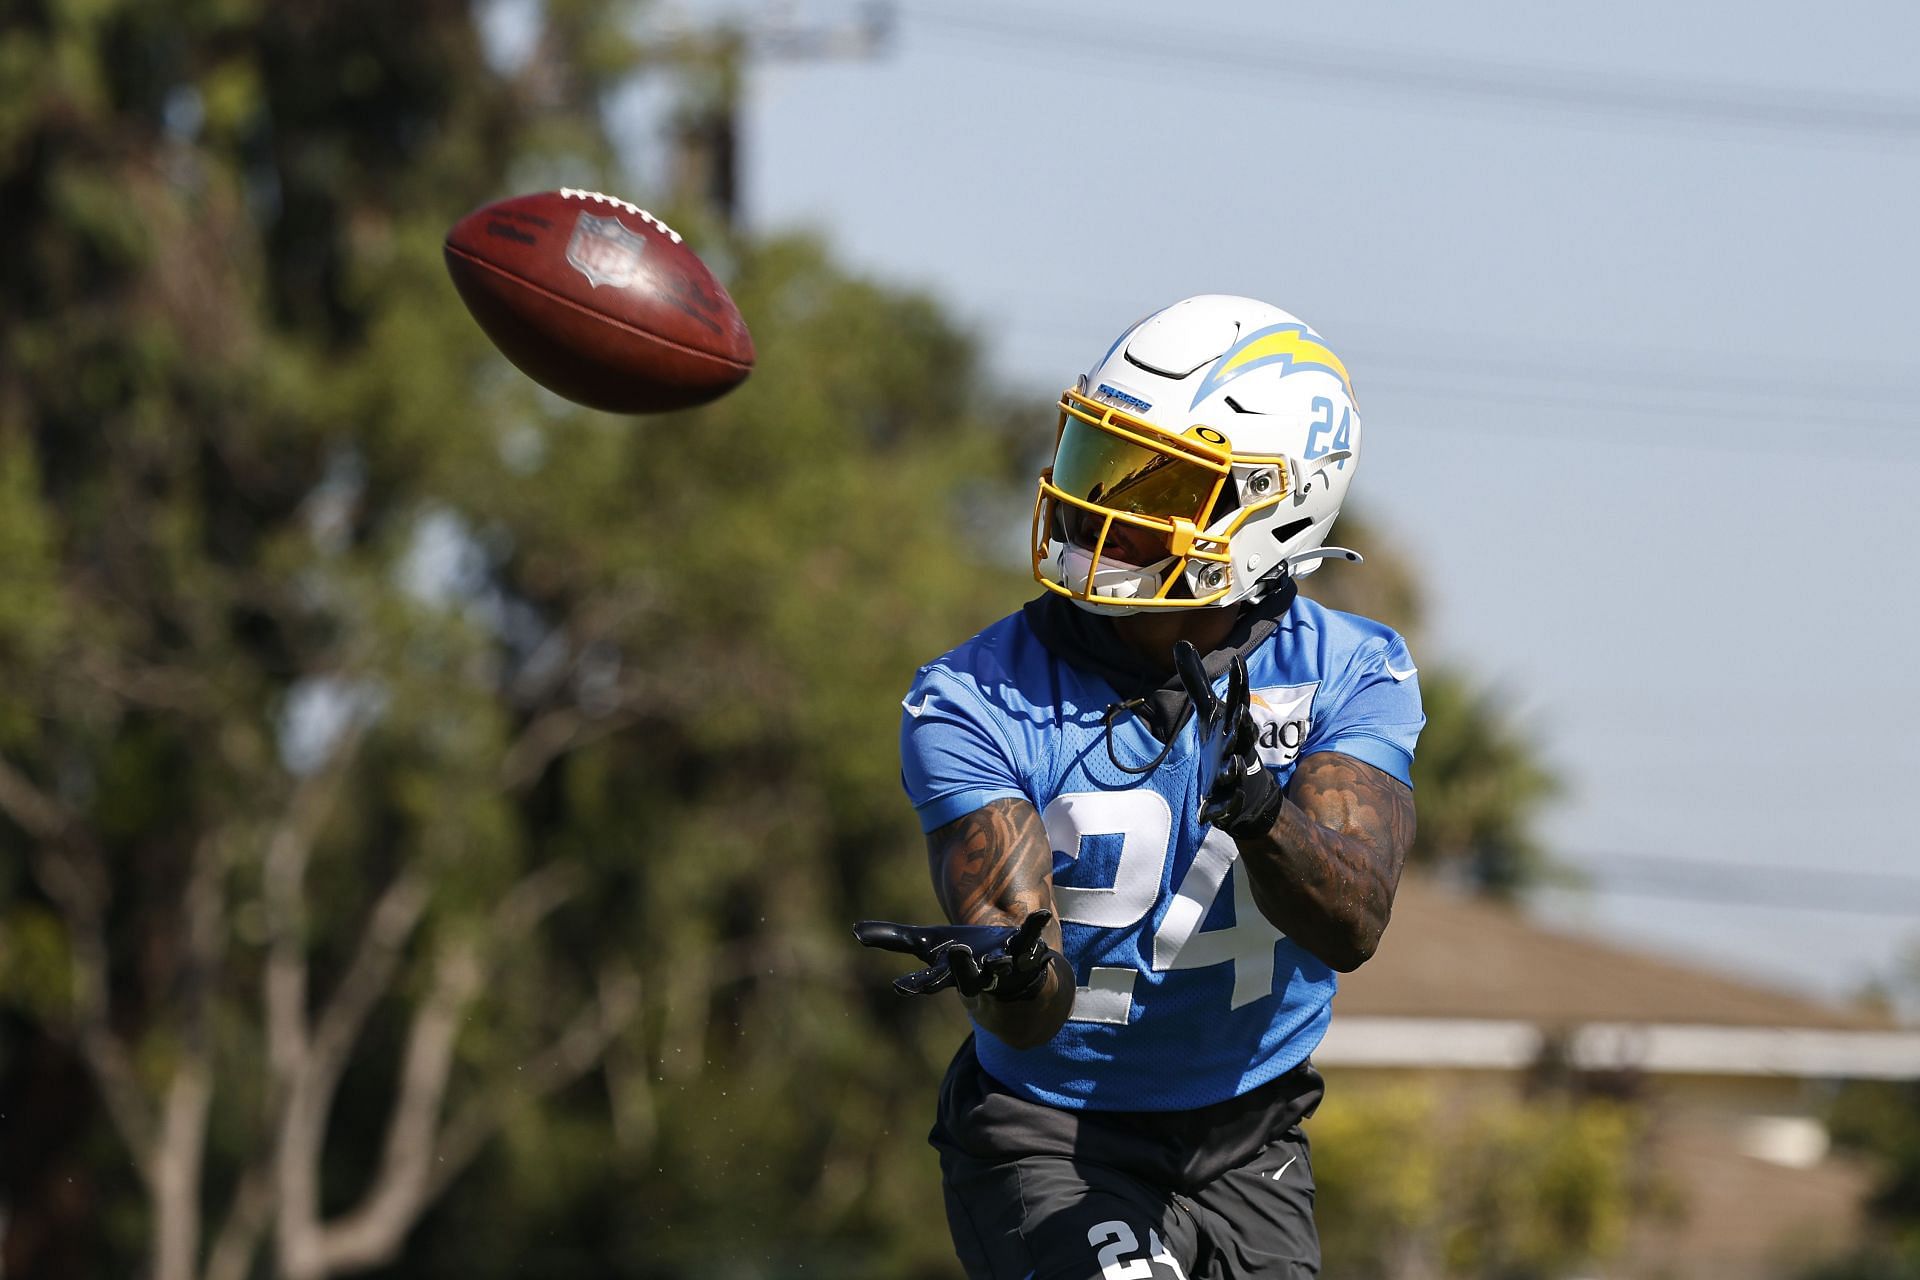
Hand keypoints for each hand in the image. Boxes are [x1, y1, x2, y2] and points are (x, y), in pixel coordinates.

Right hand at [852, 909, 1054, 1000]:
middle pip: (967, 976)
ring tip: (1001, 961)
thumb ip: (894, 938)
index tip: (902, 988)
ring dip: (1001, 964)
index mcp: (951, 975)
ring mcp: (1004, 967)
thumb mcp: (926, 944)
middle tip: (955, 954)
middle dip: (962, 968)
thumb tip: (854, 931)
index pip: (930, 981)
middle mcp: (978, 976)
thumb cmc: (962, 957)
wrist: (1008, 976)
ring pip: (1001, 967)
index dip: (916, 984)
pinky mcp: (1026, 954)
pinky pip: (1032, 941)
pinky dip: (1035, 929)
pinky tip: (1040, 914)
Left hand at [1173, 641, 1284, 838]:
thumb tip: (1181, 642)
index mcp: (1234, 724)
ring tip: (1232, 764)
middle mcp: (1238, 746)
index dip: (1239, 681)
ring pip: (1236, 771)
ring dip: (1233, 768)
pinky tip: (1205, 814)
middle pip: (1243, 733)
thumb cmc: (1225, 742)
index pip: (1239, 699)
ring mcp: (1234, 774)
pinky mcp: (1227, 800)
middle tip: (1240, 714)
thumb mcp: (1209, 712)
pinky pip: (1225, 805)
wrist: (1245, 790)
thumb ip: (1197, 681)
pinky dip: (1218, 809)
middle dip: (1242, 724)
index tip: (1237, 660)